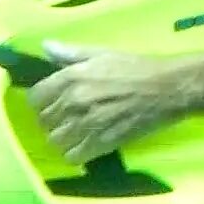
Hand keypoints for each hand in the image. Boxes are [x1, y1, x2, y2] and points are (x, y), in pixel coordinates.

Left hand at [28, 43, 203, 163]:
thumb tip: (45, 46)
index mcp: (71, 77)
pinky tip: (84, 146)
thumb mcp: (102, 53)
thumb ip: (70, 53)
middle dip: (52, 120)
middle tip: (65, 118)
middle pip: (44, 121)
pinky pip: (73, 156)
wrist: (167, 88)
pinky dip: (75, 153)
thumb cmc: (136, 67)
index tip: (52, 101)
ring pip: (55, 141)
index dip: (42, 101)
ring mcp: (87, 125)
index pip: (36, 97)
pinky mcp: (102, 144)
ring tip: (74, 133)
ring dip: (62, 138)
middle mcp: (74, 102)